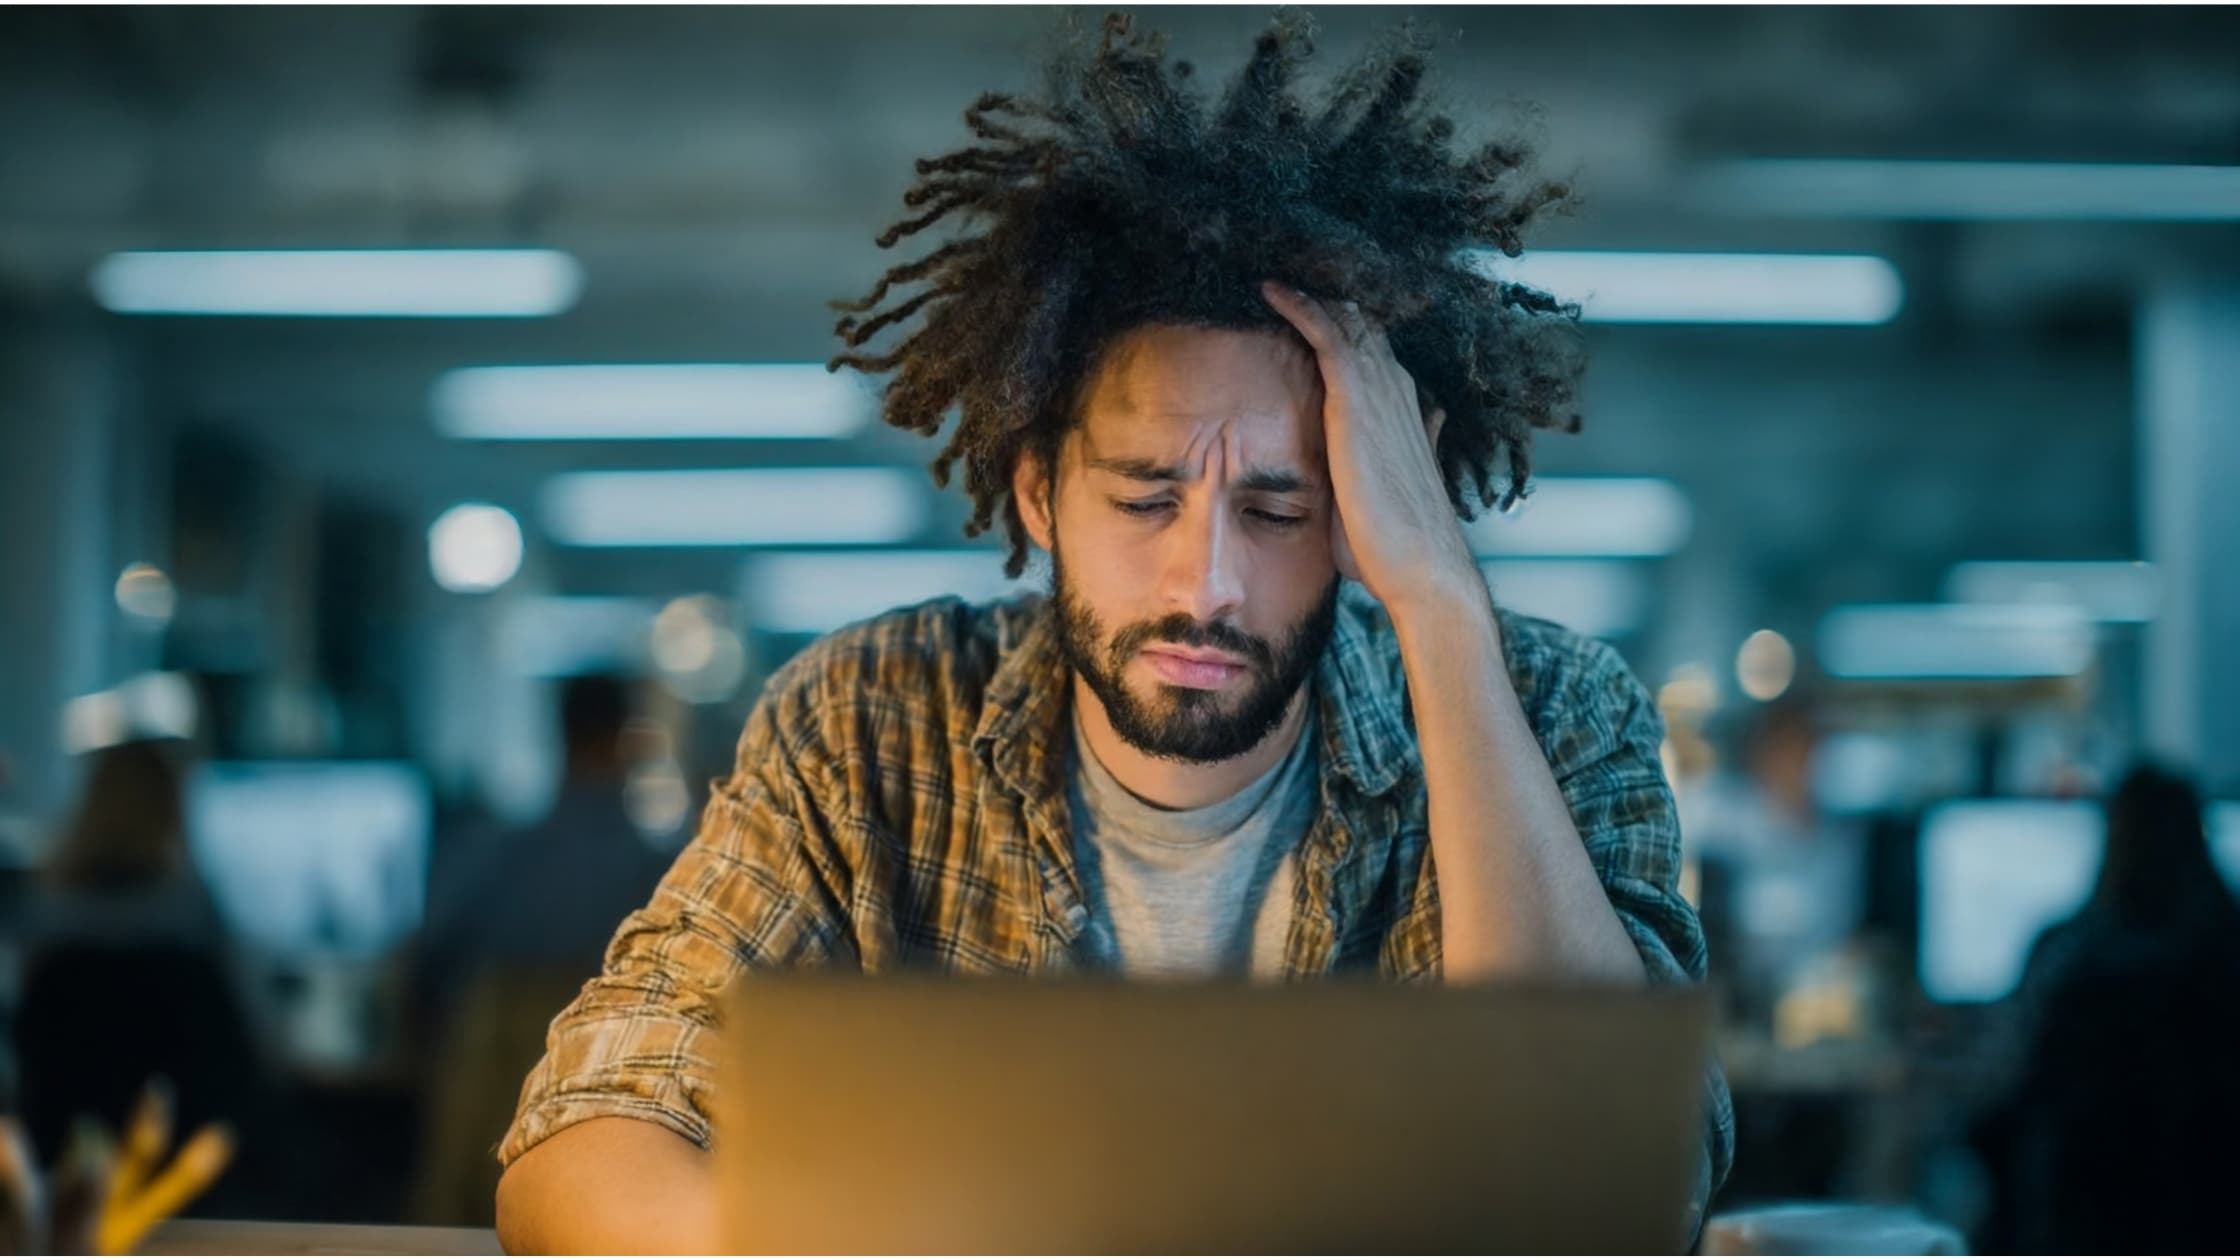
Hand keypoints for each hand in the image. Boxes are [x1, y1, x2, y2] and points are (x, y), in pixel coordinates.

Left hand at [1260, 280, 1477, 611]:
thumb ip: (1388, 458)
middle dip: (1326, 290)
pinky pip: (1328, 336)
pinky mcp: (1357, 403)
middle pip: (1361, 320)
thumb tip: (1407, 438)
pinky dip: (1300, 306)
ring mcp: (1381, 393)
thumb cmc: (1395, 545)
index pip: (1371, 347)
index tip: (1308, 297)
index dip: (1342, 318)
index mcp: (1402, 409)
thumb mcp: (1388, 492)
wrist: (1420, 570)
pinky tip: (1269, 288)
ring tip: (1273, 260)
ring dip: (1311, 287)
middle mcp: (1397, 390)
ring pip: (1347, 317)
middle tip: (1286, 258)